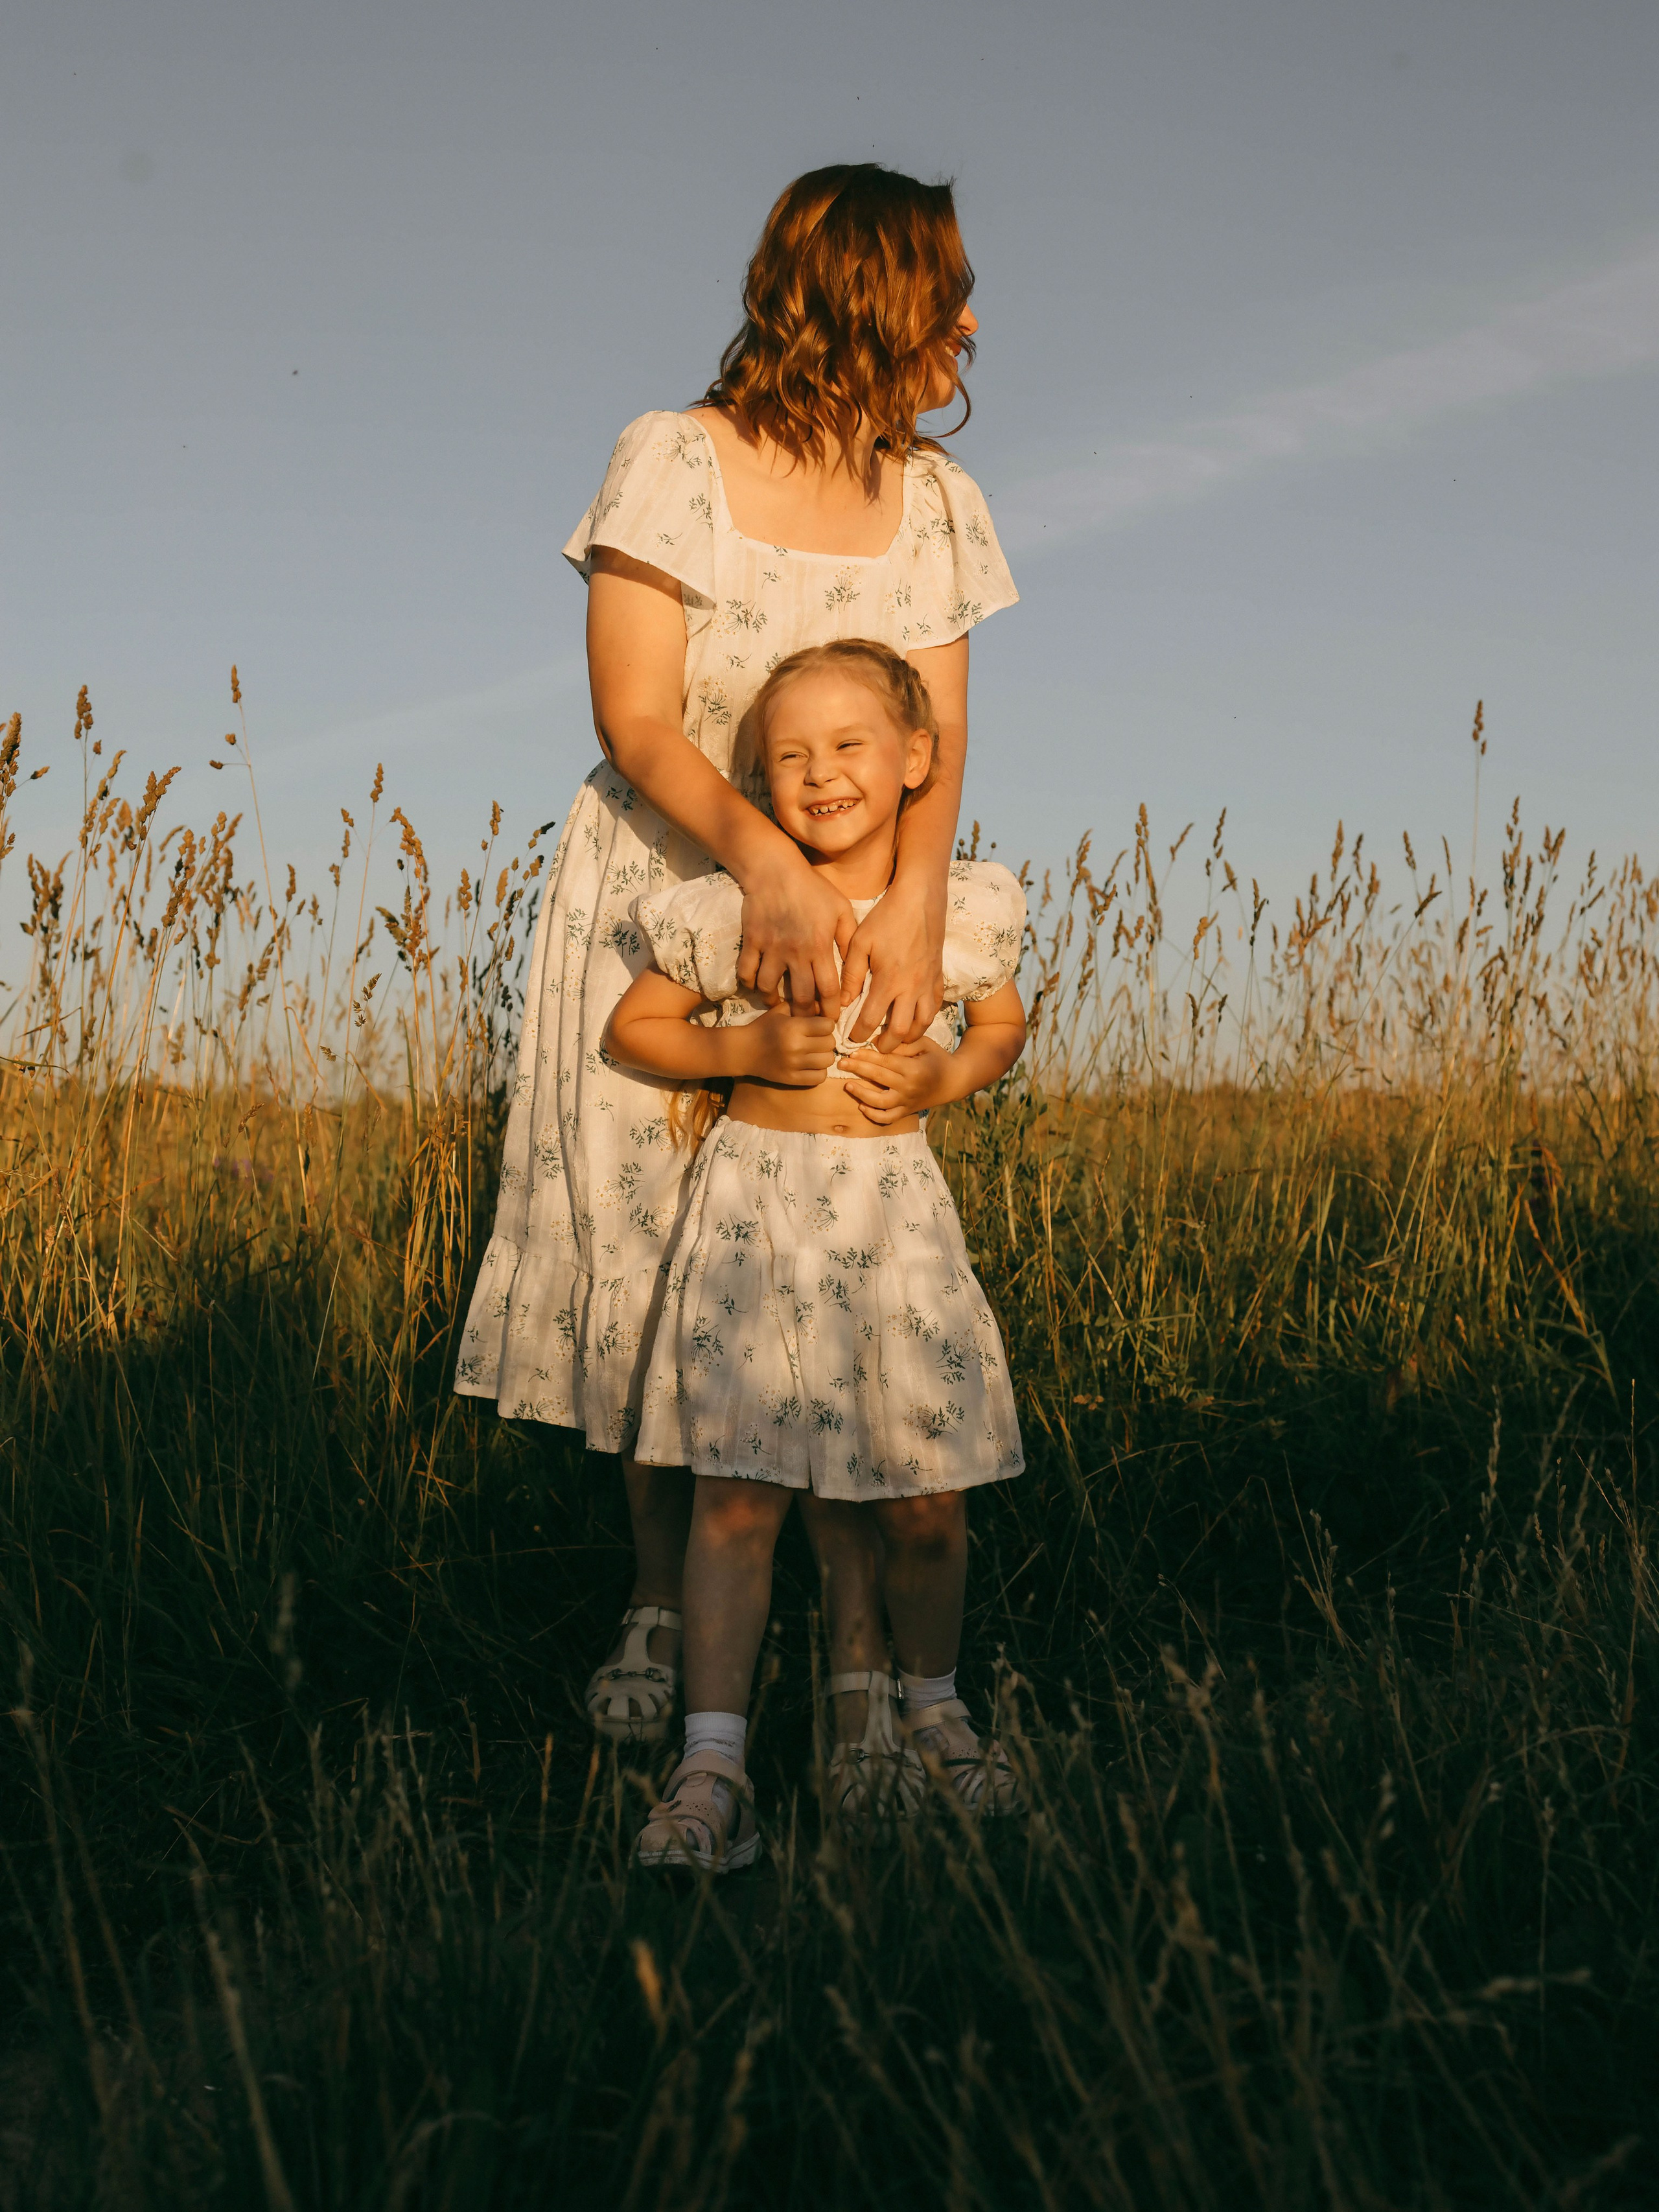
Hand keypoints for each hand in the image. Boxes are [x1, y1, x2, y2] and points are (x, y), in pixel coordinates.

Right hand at [736, 1004, 838, 1087]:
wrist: (743, 1051)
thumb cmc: (763, 1028)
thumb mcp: (780, 1011)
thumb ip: (801, 1006)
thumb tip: (822, 1005)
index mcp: (794, 1027)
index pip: (828, 1026)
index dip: (826, 1025)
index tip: (819, 1026)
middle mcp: (796, 1046)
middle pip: (830, 1043)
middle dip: (826, 1039)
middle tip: (817, 1040)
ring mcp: (794, 1065)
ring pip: (828, 1060)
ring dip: (824, 1055)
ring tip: (816, 1053)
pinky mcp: (792, 1079)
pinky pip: (819, 1077)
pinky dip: (819, 1071)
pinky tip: (811, 1065)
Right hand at [738, 859, 855, 1013]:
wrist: (775, 870)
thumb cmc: (813, 889)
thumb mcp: (841, 909)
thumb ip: (848, 939)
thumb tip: (855, 968)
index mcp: (820, 947)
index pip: (828, 990)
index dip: (831, 1011)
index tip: (831, 1020)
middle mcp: (795, 953)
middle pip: (800, 997)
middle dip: (804, 1016)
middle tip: (805, 1021)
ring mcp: (771, 948)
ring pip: (768, 989)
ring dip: (773, 1001)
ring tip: (778, 1004)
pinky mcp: (752, 942)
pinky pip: (746, 972)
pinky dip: (749, 983)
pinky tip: (756, 984)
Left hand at [838, 1037, 954, 1122]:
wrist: (953, 1081)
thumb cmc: (936, 1057)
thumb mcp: (924, 1044)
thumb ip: (902, 1044)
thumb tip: (876, 1042)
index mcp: (914, 1069)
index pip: (885, 1061)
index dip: (866, 1056)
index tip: (851, 1051)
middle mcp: (909, 1087)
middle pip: (878, 1078)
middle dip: (857, 1069)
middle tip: (841, 1063)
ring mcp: (907, 1102)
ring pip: (880, 1102)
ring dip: (861, 1094)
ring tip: (847, 1085)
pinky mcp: (906, 1112)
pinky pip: (887, 1118)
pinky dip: (873, 1115)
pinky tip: (861, 1105)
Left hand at [840, 877, 944, 1045]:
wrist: (920, 899)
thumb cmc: (886, 917)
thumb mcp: (860, 942)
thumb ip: (851, 975)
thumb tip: (844, 1002)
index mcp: (888, 981)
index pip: (870, 1020)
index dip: (858, 1034)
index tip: (849, 1039)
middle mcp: (911, 988)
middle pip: (900, 1031)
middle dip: (886, 1045)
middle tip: (874, 1047)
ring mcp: (927, 984)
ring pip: (922, 1023)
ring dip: (908, 1036)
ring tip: (896, 1039)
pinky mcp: (938, 977)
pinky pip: (935, 1007)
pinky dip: (925, 1019)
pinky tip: (914, 1019)